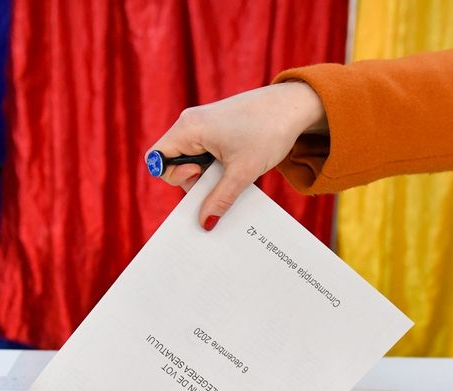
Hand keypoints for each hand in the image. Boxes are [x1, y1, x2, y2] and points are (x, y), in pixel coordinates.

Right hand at [145, 81, 326, 229]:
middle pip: (173, 161)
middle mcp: (190, 122)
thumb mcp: (243, 173)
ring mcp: (203, 123)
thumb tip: (204, 223)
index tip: (201, 173)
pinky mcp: (216, 126)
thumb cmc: (268, 131)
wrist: (295, 106)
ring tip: (235, 171)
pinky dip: (216, 165)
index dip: (174, 175)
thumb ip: (219, 200)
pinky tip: (237, 167)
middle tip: (222, 180)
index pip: (157, 158)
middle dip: (194, 178)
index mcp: (188, 128)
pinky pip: (204, 152)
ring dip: (208, 173)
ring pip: (190, 158)